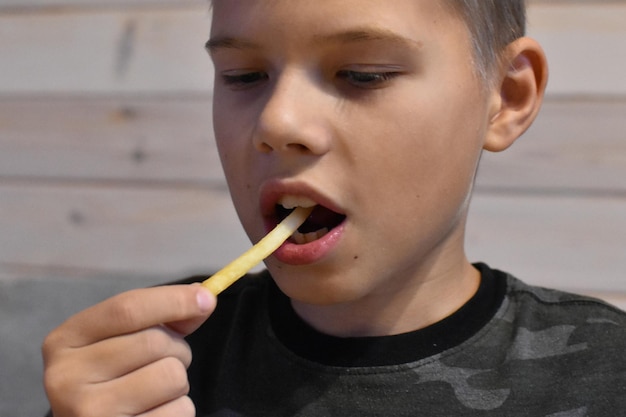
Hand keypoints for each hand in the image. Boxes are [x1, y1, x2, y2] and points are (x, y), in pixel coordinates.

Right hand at [42, 284, 215, 416]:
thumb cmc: (111, 379)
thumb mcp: (121, 341)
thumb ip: (162, 318)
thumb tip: (204, 298)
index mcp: (64, 341)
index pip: (127, 309)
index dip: (173, 300)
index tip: (208, 298)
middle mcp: (67, 377)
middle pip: (154, 342)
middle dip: (177, 349)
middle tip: (163, 363)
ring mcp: (89, 413)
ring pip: (172, 376)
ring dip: (178, 382)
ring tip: (156, 392)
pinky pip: (179, 410)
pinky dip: (178, 410)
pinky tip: (154, 413)